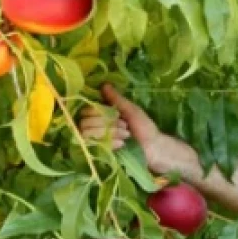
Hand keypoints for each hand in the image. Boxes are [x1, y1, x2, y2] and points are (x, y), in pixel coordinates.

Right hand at [79, 84, 196, 175]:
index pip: (85, 111)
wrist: (153, 148)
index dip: (99, 112)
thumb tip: (104, 84)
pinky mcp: (99, 154)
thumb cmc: (144, 127)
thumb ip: (116, 99)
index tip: (117, 115)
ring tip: (125, 136)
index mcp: (102, 115)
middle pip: (84, 122)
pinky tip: (122, 145)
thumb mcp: (131, 110)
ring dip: (109, 133)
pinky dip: (111, 143)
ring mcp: (96, 142)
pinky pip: (93, 146)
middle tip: (125, 127)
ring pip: (87, 133)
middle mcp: (95, 127)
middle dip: (107, 124)